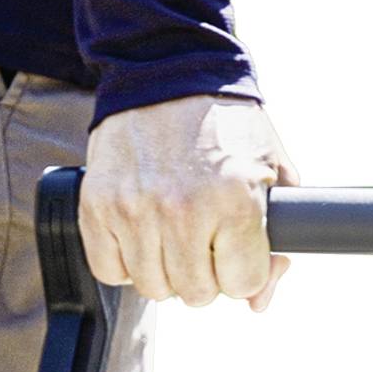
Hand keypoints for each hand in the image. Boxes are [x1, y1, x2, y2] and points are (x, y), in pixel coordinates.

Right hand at [79, 95, 296, 312]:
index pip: (243, 285)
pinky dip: (125, 261)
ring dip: (165, 269)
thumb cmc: (224, 123)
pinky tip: (140, 231)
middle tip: (203, 238)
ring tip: (171, 232)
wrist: (166, 69)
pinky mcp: (97, 205)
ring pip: (154, 288)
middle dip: (206, 273)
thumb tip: (259, 303)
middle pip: (197, 294)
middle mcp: (183, 209)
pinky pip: (110, 270)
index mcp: (235, 200)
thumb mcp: (268, 171)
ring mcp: (135, 209)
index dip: (244, 270)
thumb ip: (274, 241)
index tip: (237, 247)